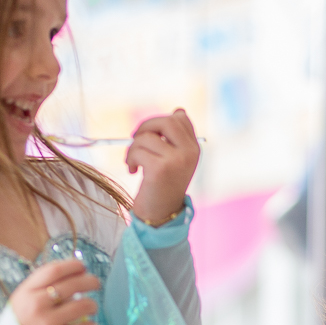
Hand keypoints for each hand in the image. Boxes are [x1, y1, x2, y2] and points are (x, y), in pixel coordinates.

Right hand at [7, 259, 100, 324]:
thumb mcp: (21, 302)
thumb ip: (41, 290)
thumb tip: (73, 277)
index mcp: (26, 292)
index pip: (53, 271)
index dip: (71, 266)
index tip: (82, 267)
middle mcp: (36, 305)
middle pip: (71, 285)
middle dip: (89, 281)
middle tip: (95, 283)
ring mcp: (47, 323)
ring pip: (82, 306)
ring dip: (92, 305)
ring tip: (92, 307)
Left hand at [127, 108, 199, 224]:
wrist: (160, 214)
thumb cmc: (163, 185)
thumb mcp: (175, 159)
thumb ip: (176, 137)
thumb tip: (179, 110)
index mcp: (194, 148)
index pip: (180, 118)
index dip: (160, 122)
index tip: (150, 136)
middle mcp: (189, 152)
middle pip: (166, 121)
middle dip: (146, 127)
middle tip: (136, 141)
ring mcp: (177, 160)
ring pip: (147, 137)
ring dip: (133, 149)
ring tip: (133, 163)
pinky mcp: (161, 168)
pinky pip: (138, 151)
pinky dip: (130, 160)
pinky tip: (133, 171)